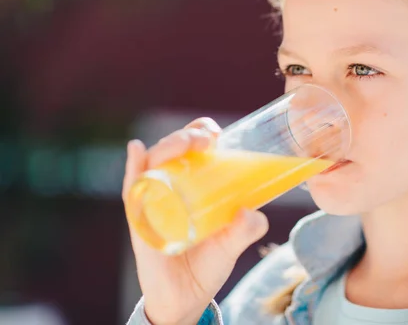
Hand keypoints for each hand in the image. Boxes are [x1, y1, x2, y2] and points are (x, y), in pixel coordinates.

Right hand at [123, 118, 268, 324]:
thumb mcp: (231, 244)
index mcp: (193, 187)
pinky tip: (137, 150)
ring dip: (167, 148)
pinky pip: (132, 191)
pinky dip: (133, 169)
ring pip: (153, 164)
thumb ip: (247, 229)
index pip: (193, 149)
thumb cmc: (206, 264)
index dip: (201, 132)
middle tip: (206, 140)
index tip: (215, 132)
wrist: (185, 299)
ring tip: (184, 142)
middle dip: (186, 137)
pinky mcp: (139, 221)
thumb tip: (251, 212)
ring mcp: (152, 202)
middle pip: (172, 151)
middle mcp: (170, 188)